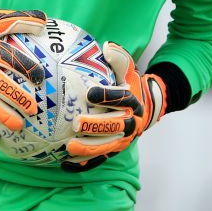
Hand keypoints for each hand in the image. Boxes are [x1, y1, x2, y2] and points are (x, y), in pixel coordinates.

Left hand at [61, 42, 165, 171]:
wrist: (145, 108)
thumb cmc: (130, 85)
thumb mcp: (128, 70)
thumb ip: (119, 59)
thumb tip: (107, 46)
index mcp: (134, 102)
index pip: (122, 99)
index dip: (107, 96)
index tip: (90, 93)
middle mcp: (131, 123)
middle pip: (114, 126)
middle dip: (95, 126)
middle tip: (76, 123)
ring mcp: (123, 140)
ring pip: (106, 146)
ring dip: (88, 148)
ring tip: (69, 146)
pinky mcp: (115, 151)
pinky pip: (99, 160)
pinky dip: (84, 164)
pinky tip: (65, 164)